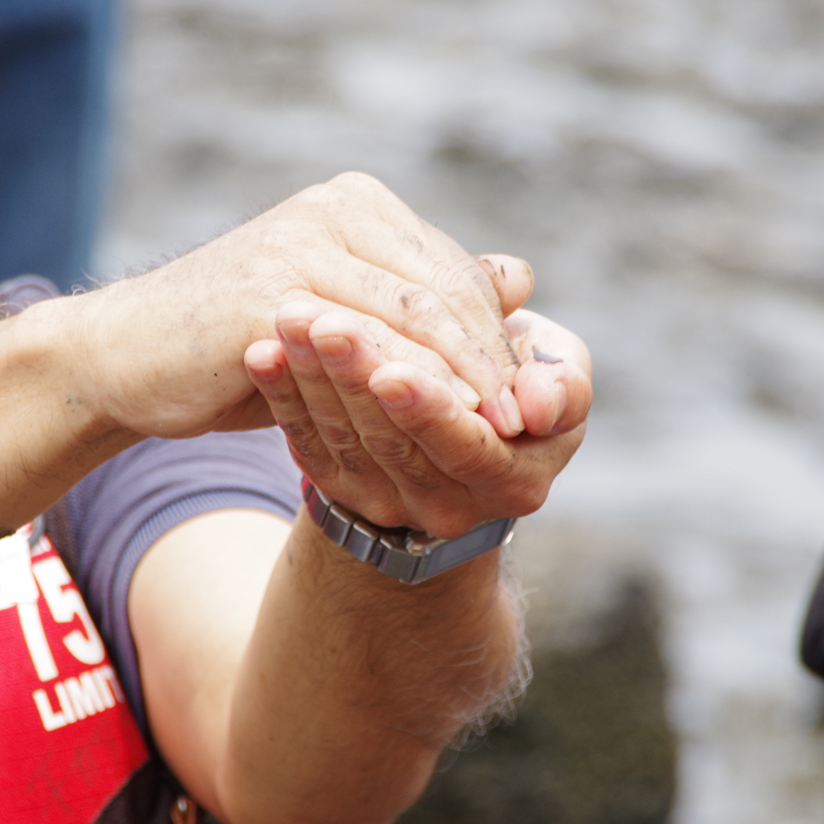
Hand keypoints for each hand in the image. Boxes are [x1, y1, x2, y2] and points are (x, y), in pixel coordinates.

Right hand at [74, 174, 531, 440]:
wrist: (126, 359)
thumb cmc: (234, 344)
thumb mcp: (340, 314)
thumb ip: (420, 295)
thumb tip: (519, 276)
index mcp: (357, 206)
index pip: (454, 272)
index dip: (497, 337)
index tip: (534, 398)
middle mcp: (334, 211)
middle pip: (443, 291)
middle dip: (491, 360)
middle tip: (530, 423)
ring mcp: (299, 246)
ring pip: (412, 317)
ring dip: (461, 379)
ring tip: (495, 434)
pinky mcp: (268, 296)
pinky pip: (362, 349)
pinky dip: (405, 391)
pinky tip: (430, 432)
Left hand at [242, 298, 591, 537]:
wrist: (463, 421)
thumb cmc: (520, 374)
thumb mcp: (557, 374)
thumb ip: (561, 378)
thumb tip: (540, 399)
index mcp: (513, 478)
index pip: (468, 446)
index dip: (432, 409)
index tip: (392, 368)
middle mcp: (452, 505)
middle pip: (396, 441)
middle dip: (357, 377)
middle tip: (322, 321)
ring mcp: (392, 502)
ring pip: (347, 439)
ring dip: (312, 379)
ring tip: (289, 318)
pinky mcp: (343, 488)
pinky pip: (309, 443)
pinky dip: (283, 397)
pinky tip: (261, 353)